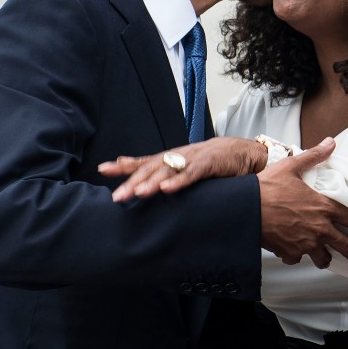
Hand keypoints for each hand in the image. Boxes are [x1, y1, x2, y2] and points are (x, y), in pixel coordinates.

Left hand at [99, 137, 267, 201]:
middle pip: (151, 168)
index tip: (103, 170)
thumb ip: (164, 173)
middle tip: (117, 197)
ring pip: (168, 170)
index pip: (143, 161)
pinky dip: (179, 181)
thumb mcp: (185, 167)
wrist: (243, 152)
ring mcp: (193, 158)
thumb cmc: (212, 162)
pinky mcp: (210, 164)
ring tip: (138, 193)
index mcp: (171, 158)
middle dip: (132, 182)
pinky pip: (192, 174)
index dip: (124, 166)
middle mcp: (178, 156)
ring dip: (152, 182)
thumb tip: (137, 178)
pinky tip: (167, 189)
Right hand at [258, 137, 347, 269]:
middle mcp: (319, 228)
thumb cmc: (267, 187)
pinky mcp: (290, 252)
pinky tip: (291, 250)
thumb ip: (314, 156)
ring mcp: (305, 243)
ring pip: (323, 258)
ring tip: (324, 258)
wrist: (245, 208)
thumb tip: (330, 143)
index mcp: (323, 207)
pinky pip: (296, 258)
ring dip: (324, 258)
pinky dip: (295, 256)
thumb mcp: (291, 167)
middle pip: (347, 247)